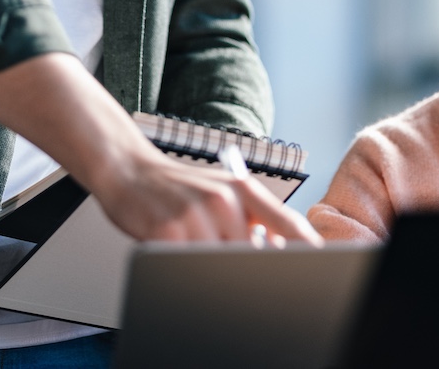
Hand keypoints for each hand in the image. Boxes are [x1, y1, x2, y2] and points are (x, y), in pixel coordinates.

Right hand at [0, 53, 321, 245]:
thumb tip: (277, 252)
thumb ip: (252, 221)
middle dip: (245, 268)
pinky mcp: (168, 230)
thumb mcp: (221, 193)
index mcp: (244, 190)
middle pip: (253, 256)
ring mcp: (197, 215)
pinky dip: (185, 266)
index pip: (290, 227)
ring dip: (210, 266)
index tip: (311, 267)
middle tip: (227, 263)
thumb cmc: (177, 188)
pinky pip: (188, 263)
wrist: (127, 169)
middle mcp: (225, 200)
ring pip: (221, 263)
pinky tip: (175, 249)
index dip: (306, 251)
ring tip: (192, 247)